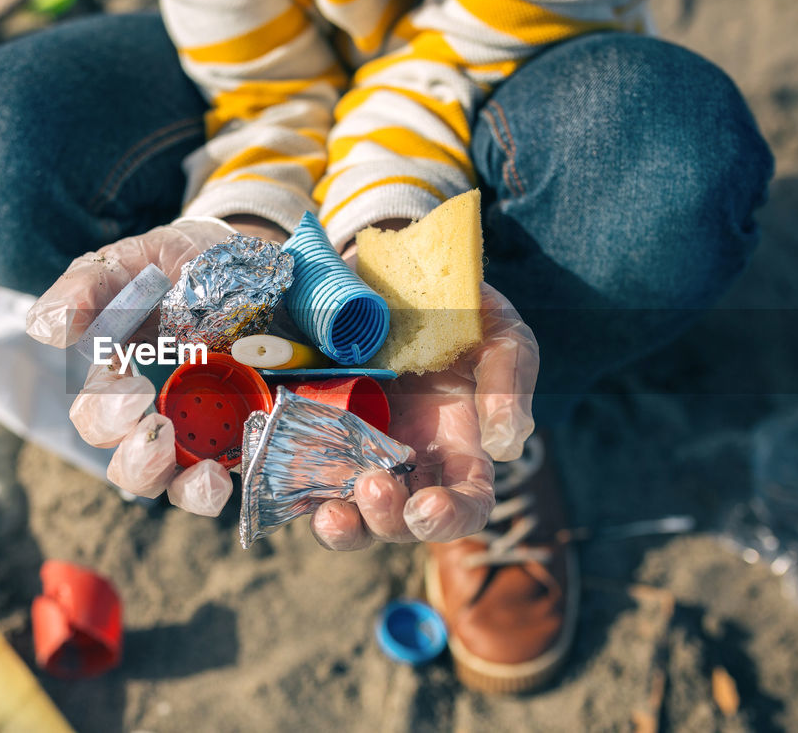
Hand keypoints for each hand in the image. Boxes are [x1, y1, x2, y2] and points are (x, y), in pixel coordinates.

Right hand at [27, 217, 276, 515]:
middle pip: (126, 465)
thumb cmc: (185, 263)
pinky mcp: (242, 439)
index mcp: (118, 378)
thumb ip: (88, 286)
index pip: (95, 416)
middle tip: (155, 427)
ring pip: (167, 486)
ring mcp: (199, 433)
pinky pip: (220, 484)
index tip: (128, 381)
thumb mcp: (138, 261)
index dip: (104, 410)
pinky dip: (212, 491)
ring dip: (172, 482)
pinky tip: (220, 474)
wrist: (263, 262)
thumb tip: (45, 327)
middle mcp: (153, 416)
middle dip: (134, 455)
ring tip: (197, 470)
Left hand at [310, 283, 538, 549]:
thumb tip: (505, 447)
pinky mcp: (315, 433)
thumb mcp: (498, 335)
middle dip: (386, 518)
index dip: (450, 518)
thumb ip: (508, 384)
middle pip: (400, 522)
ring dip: (342, 525)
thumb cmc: (457, 310)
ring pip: (350, 513)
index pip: (465, 505)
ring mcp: (358, 452)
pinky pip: (303, 476)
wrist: (392, 272)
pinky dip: (296, 489)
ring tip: (331, 512)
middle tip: (373, 484)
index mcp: (458, 449)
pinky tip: (290, 479)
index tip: (428, 506)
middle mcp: (407, 462)